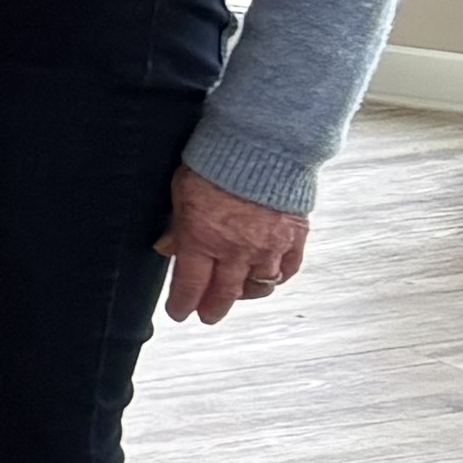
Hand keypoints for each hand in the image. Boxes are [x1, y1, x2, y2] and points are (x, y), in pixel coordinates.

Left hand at [160, 170, 310, 324]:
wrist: (262, 146)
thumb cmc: (218, 162)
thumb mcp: (182, 193)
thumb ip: (178, 226)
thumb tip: (167, 247)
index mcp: (203, 240)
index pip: (190, 284)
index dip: (183, 303)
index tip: (179, 312)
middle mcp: (237, 251)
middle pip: (225, 292)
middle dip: (213, 308)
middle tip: (207, 316)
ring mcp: (269, 247)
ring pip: (258, 285)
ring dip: (245, 294)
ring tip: (237, 296)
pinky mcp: (295, 237)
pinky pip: (288, 269)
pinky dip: (278, 278)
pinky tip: (270, 278)